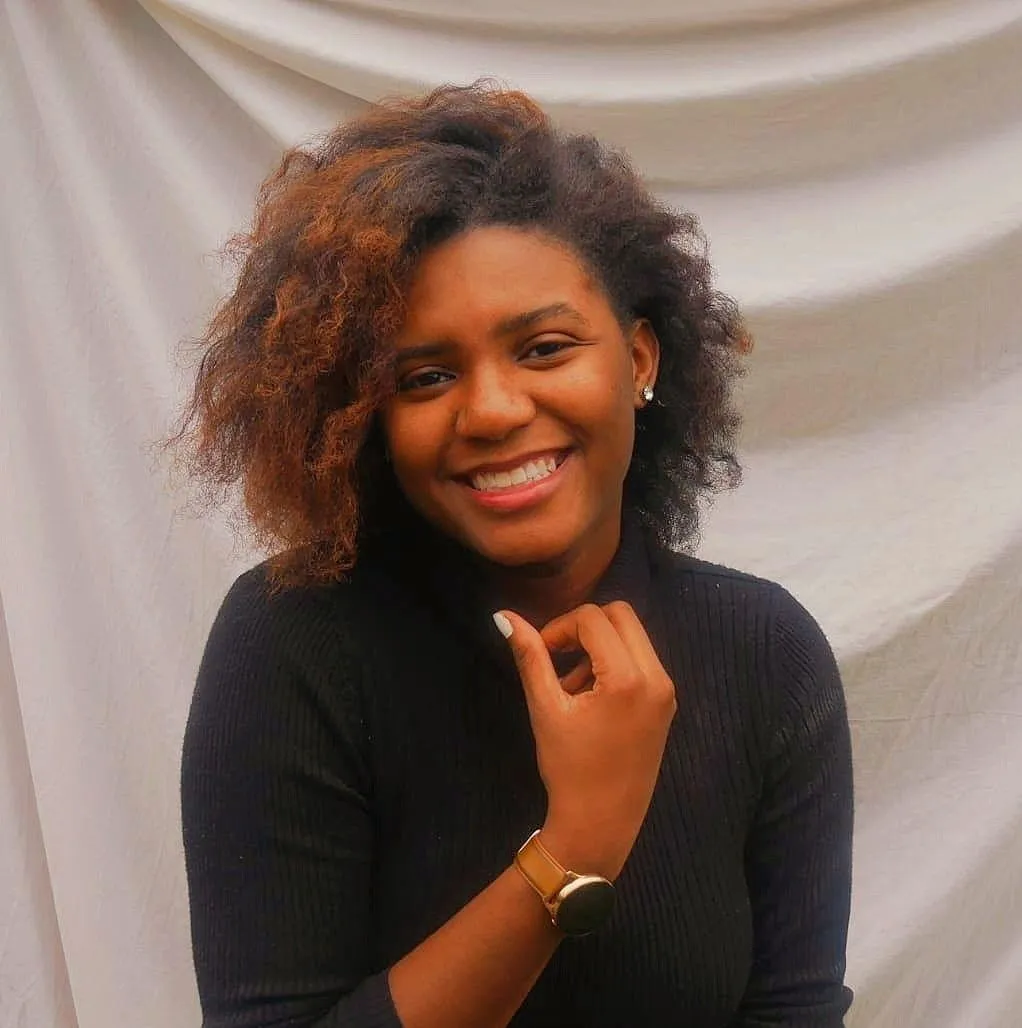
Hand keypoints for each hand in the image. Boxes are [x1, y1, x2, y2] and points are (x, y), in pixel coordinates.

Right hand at [496, 602, 676, 880]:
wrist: (600, 824)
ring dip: (599, 645)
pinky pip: (641, 660)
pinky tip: (590, 697)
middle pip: (621, 616)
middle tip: (557, 656)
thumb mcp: (545, 708)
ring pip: (632, 636)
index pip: (594, 618)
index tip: (541, 653)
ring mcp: (666, 691)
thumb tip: (503, 616)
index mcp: (629, 678)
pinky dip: (614, 662)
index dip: (560, 627)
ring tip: (571, 685)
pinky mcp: (666, 703)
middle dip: (584, 627)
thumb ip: (530, 656)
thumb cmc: (569, 769)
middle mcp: (657, 677)